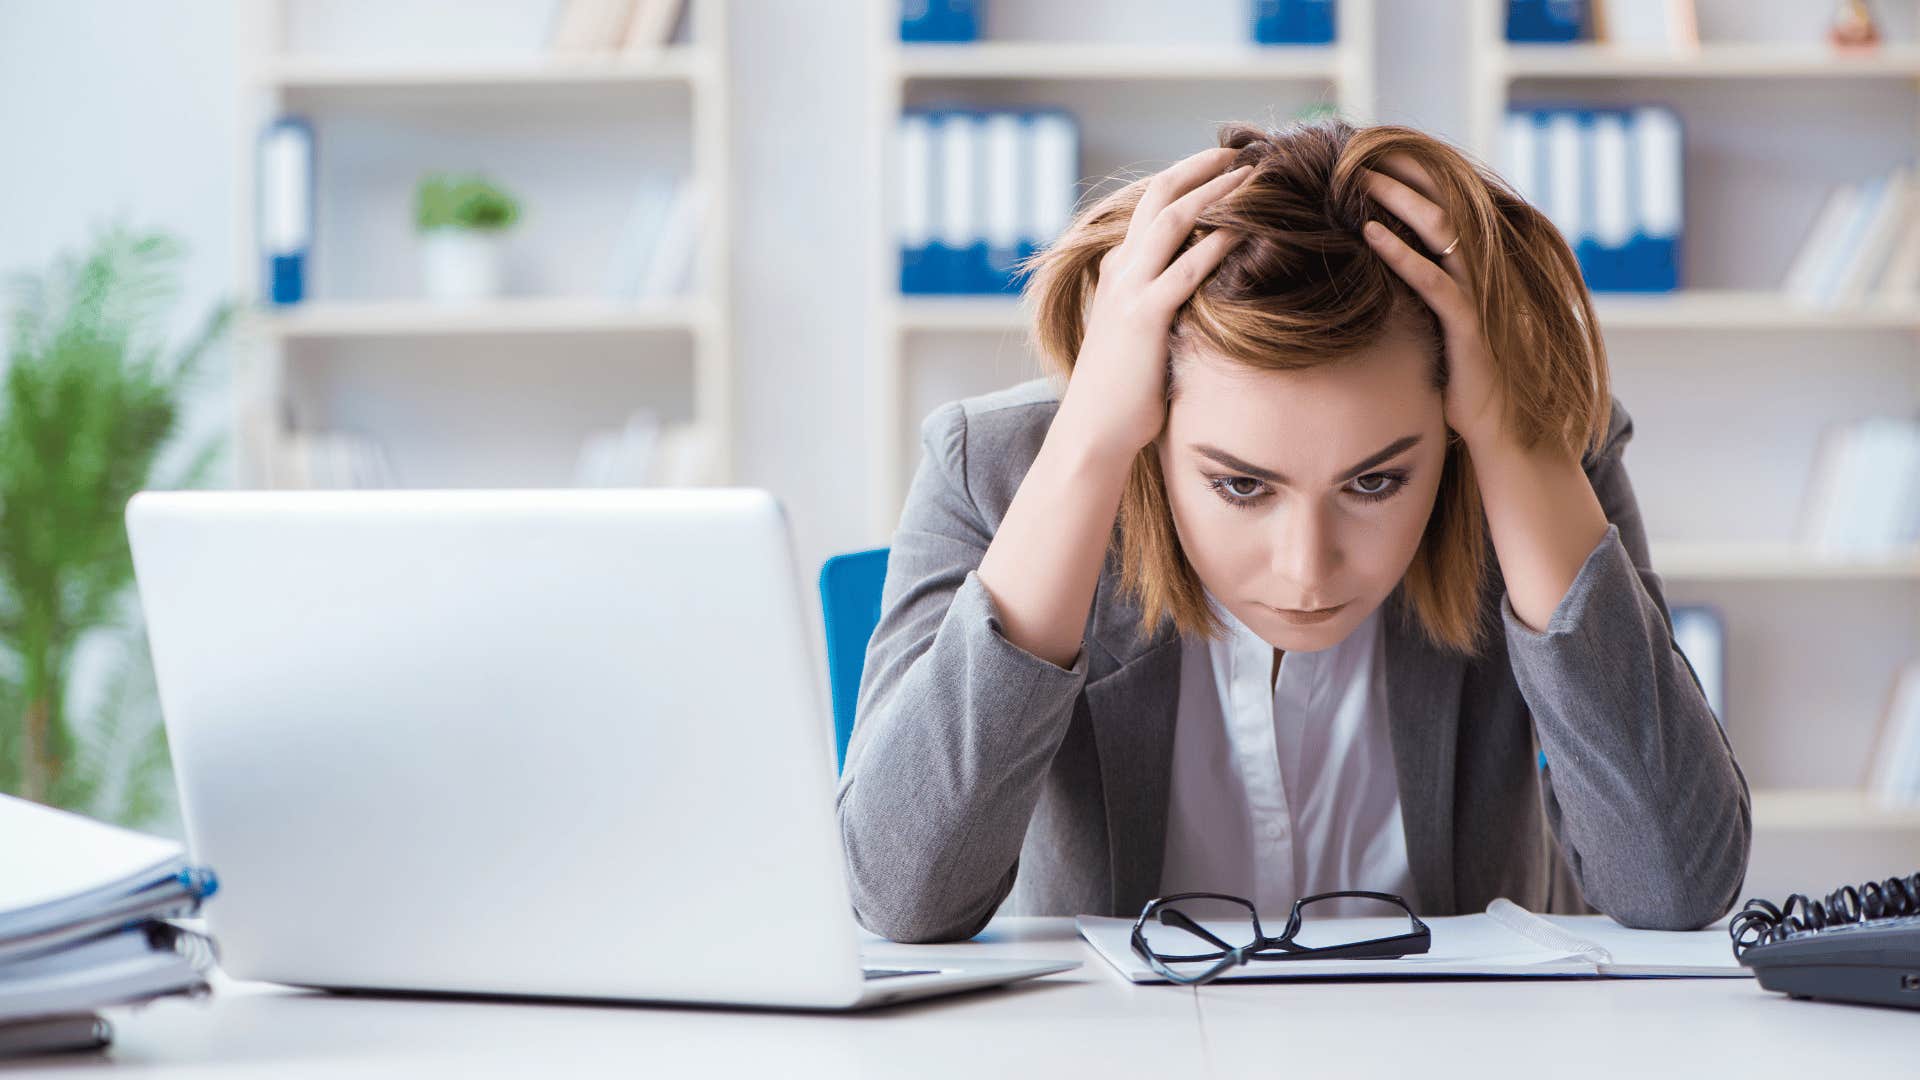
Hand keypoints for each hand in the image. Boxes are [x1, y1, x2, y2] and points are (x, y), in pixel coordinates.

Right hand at [1060, 147, 1251, 462]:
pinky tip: (1248, 226)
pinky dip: (1218, 241)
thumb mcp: (1140, 335)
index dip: (1189, 178)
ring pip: (1174, 219)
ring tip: (1254, 172)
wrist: (1093, 431)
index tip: (1226, 164)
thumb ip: (1164, 305)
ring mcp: (1129, 291)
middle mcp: (1120, 270)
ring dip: (1216, 191)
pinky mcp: (1144, 317)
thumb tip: (1206, 297)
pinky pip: (1187, 267)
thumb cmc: (1123, 393)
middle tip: (1243, 149)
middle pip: (1161, 196)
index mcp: (1118, 270)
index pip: (1153, 207)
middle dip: (1202, 166)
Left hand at [1358, 156, 1506, 449]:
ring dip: (1400, 201)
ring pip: (1442, 231)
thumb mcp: (1441, 331)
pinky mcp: (1471, 327)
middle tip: (1365, 151)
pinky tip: (1370, 234)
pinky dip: (1401, 255)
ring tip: (1361, 180)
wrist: (1503, 433)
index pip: (1446, 209)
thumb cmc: (1467, 386)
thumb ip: (1426, 298)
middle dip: (1406, 174)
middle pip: (1446, 205)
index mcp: (1476, 270)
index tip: (1376, 157)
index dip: (1414, 181)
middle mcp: (1484, 273)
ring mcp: (1481, 297)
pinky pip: (1434, 281)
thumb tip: (1388, 277)